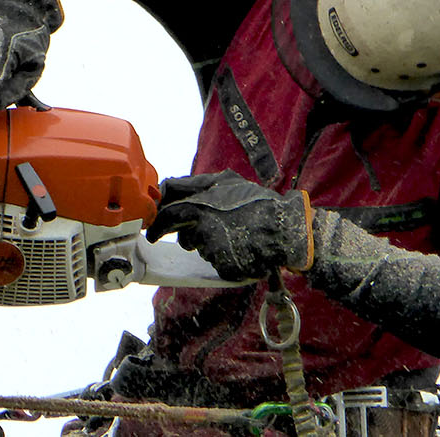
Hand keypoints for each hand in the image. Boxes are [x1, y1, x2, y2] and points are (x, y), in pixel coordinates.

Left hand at [146, 171, 313, 279]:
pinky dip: (214, 254)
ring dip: (196, 241)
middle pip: (170, 219)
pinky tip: (231, 248)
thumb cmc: (261, 206)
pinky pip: (206, 256)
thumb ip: (200, 185)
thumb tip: (170, 187)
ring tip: (221, 236)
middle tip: (154, 235)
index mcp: (206, 190)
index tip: (153, 213)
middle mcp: (203, 211)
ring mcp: (208, 236)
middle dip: (161, 227)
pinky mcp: (216, 257)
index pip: (169, 194)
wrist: (286, 230)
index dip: (159, 204)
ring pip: (189, 240)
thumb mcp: (231, 183)